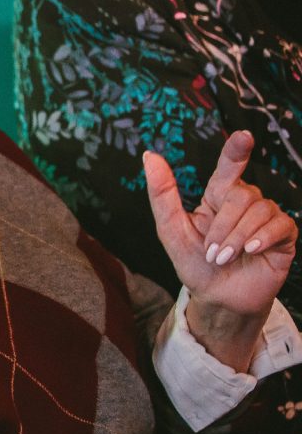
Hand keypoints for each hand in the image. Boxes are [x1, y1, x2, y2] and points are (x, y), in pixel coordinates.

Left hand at [145, 130, 296, 368]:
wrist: (216, 298)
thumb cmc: (193, 263)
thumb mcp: (171, 230)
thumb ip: (162, 193)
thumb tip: (149, 155)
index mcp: (218, 197)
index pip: (229, 167)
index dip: (236, 151)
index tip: (243, 136)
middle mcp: (244, 203)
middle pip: (242, 194)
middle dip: (223, 226)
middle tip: (211, 251)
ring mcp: (266, 219)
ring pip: (260, 210)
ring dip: (236, 237)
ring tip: (224, 258)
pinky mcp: (283, 238)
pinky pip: (281, 225)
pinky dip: (262, 237)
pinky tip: (250, 251)